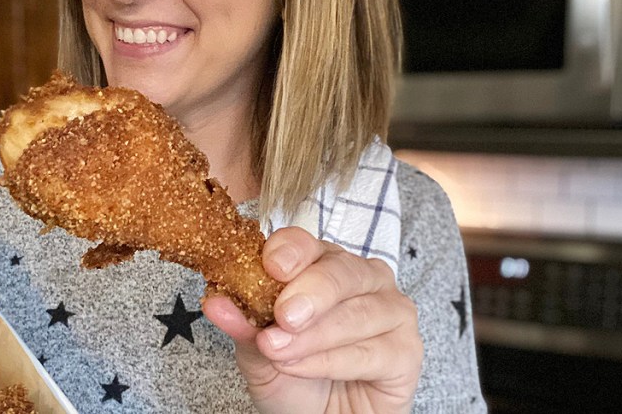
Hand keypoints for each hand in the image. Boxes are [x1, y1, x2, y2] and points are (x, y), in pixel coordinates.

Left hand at [202, 226, 421, 413]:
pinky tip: (305, 367)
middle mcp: (362, 278)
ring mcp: (391, 310)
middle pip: (340, 271)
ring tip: (280, 352)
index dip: (290, 251)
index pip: (307, 243)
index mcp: (321, 263)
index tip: (270, 266)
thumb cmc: (295, 377)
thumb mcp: (259, 351)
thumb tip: (215, 301)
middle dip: (309, 293)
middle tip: (283, 316)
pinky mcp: (407, 350)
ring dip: (314, 336)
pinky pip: (372, 351)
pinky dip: (333, 360)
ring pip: (356, 313)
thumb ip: (243, 324)